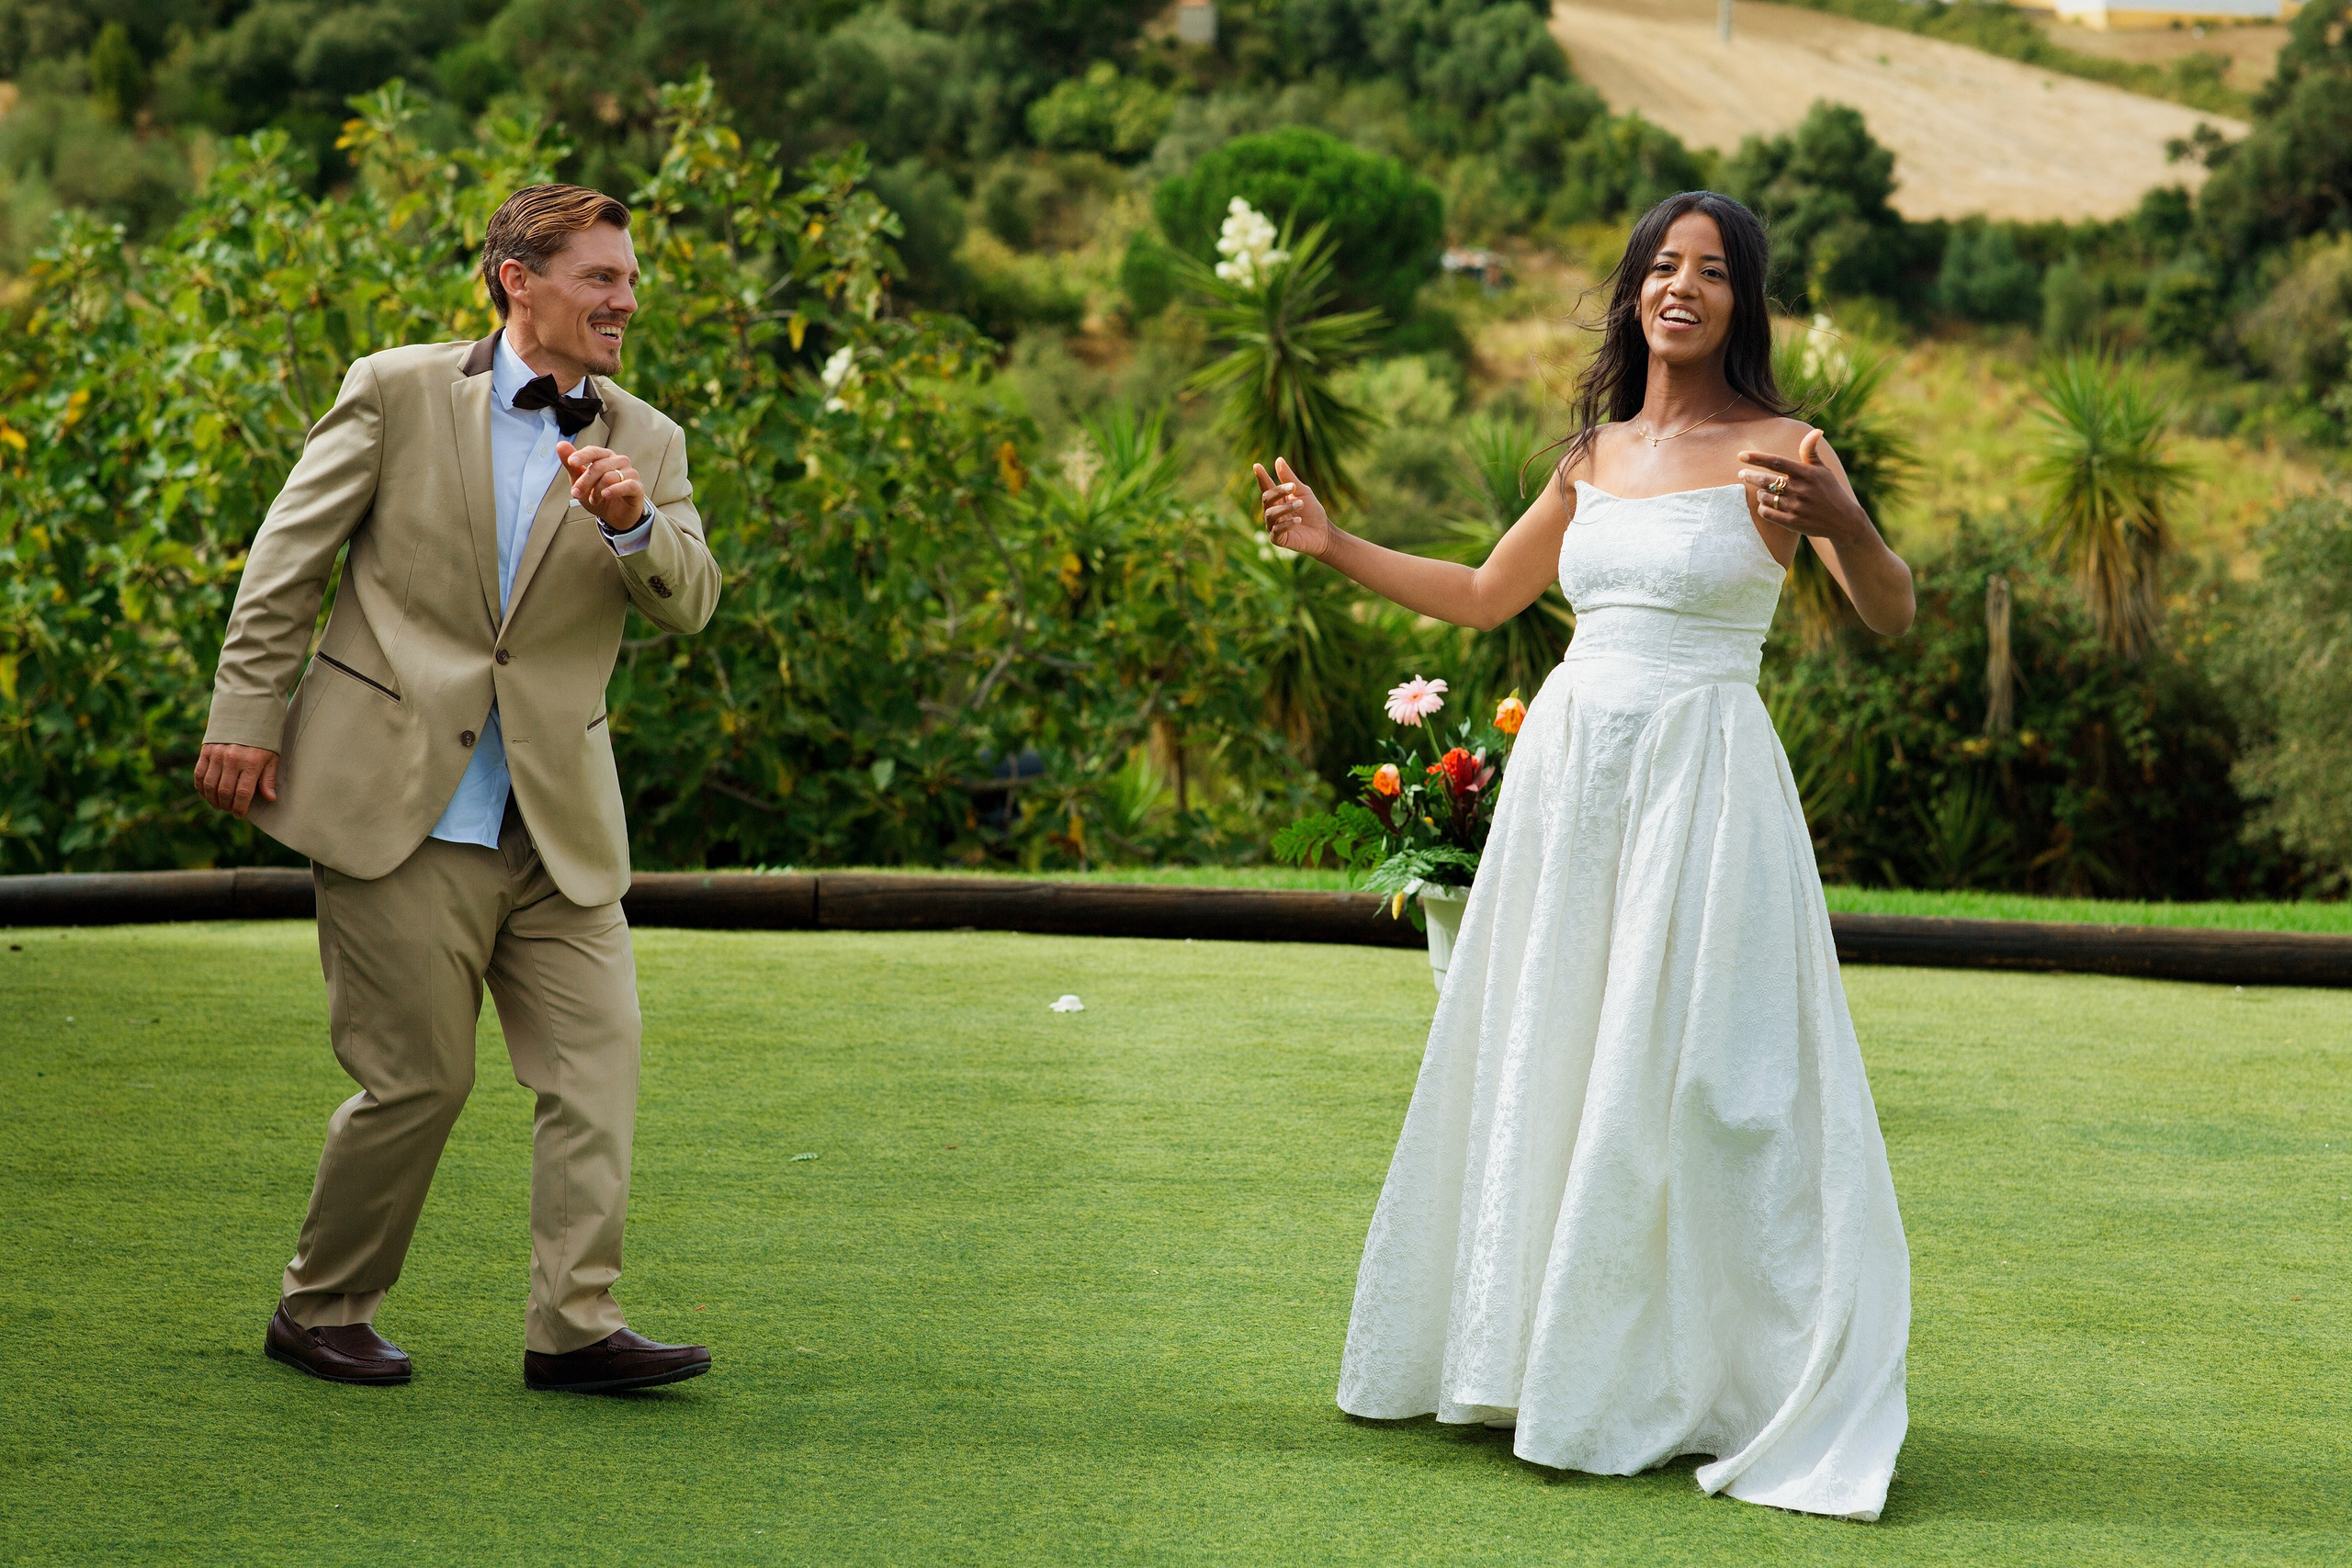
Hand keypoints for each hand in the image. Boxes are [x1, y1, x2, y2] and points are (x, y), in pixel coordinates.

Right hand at [194, 743, 278, 818]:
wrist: (246, 714)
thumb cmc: (263, 740)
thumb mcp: (272, 757)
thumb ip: (268, 779)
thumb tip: (270, 799)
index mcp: (251, 762)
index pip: (243, 793)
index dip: (240, 808)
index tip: (240, 815)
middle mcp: (232, 759)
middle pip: (224, 791)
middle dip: (226, 805)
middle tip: (230, 810)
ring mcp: (217, 754)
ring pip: (210, 785)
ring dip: (212, 799)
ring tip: (219, 805)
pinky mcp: (206, 750)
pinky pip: (199, 773)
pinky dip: (201, 787)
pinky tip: (206, 794)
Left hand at [557, 441, 646, 533]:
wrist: (615, 516)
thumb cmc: (598, 496)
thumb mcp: (581, 482)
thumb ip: (571, 466)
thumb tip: (560, 444)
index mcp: (605, 456)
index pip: (593, 451)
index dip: (582, 456)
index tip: (571, 462)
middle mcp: (619, 461)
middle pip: (599, 466)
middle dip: (585, 481)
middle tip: (576, 493)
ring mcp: (631, 473)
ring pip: (609, 477)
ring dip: (596, 491)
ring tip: (593, 500)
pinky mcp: (637, 487)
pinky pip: (626, 485)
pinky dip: (614, 490)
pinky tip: (605, 495)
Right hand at [1253, 458, 1333, 558]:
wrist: (1324, 533)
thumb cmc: (1312, 512)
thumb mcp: (1303, 492)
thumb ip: (1290, 479)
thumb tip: (1278, 459)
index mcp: (1277, 500)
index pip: (1266, 487)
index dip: (1261, 477)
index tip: (1257, 465)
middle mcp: (1272, 512)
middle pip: (1266, 499)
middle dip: (1278, 492)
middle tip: (1293, 488)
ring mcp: (1273, 526)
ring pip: (1270, 514)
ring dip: (1285, 507)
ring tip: (1300, 503)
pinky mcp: (1278, 539)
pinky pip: (1277, 531)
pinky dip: (1287, 524)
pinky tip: (1298, 520)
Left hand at [1738, 429, 1868, 546]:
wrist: (1844, 521)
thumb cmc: (1831, 491)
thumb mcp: (1823, 470)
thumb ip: (1811, 452)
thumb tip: (1816, 430)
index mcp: (1806, 473)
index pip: (1776, 462)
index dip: (1757, 458)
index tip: (1741, 455)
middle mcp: (1800, 489)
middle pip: (1765, 480)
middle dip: (1750, 476)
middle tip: (1742, 474)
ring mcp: (1795, 507)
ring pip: (1764, 497)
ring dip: (1760, 493)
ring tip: (1763, 491)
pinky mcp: (1792, 522)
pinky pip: (1767, 513)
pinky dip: (1763, 508)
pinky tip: (1766, 505)